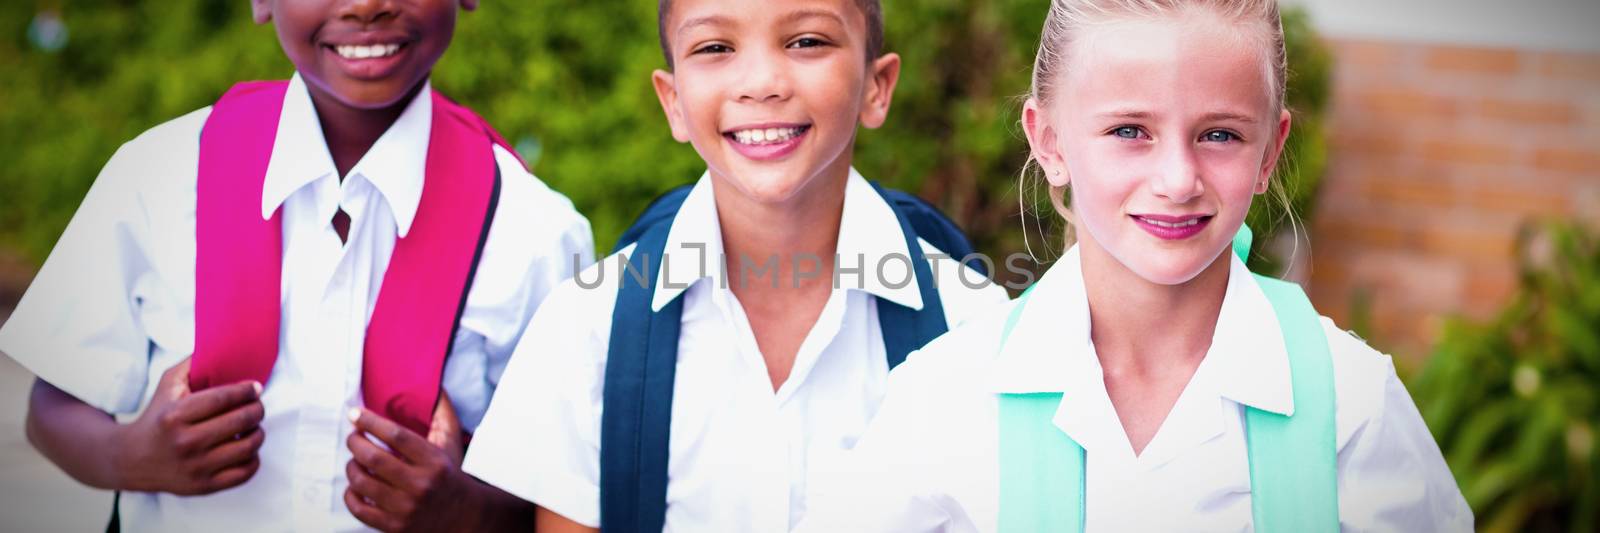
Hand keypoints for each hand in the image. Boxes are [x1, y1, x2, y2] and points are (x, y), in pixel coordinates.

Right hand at [112, 358, 265, 494]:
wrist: (130, 459)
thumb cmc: (156, 417)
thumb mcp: (166, 386)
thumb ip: (193, 365)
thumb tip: (223, 346)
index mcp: (175, 415)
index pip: (224, 398)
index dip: (247, 390)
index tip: (255, 387)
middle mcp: (185, 442)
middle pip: (242, 420)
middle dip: (257, 408)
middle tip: (256, 405)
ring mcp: (196, 467)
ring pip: (249, 446)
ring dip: (258, 432)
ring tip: (252, 426)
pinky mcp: (203, 486)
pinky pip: (245, 472)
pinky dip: (253, 458)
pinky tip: (245, 448)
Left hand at [344, 393, 470, 531]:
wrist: (466, 518)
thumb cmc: (451, 477)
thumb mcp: (452, 445)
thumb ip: (443, 416)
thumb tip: (437, 388)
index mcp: (434, 462)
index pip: (396, 435)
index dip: (371, 422)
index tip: (355, 414)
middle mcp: (420, 485)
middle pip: (374, 458)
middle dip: (355, 442)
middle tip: (353, 436)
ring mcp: (406, 508)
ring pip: (362, 482)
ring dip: (352, 466)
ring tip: (356, 460)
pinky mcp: (395, 527)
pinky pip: (359, 509)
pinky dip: (351, 494)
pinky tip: (355, 486)